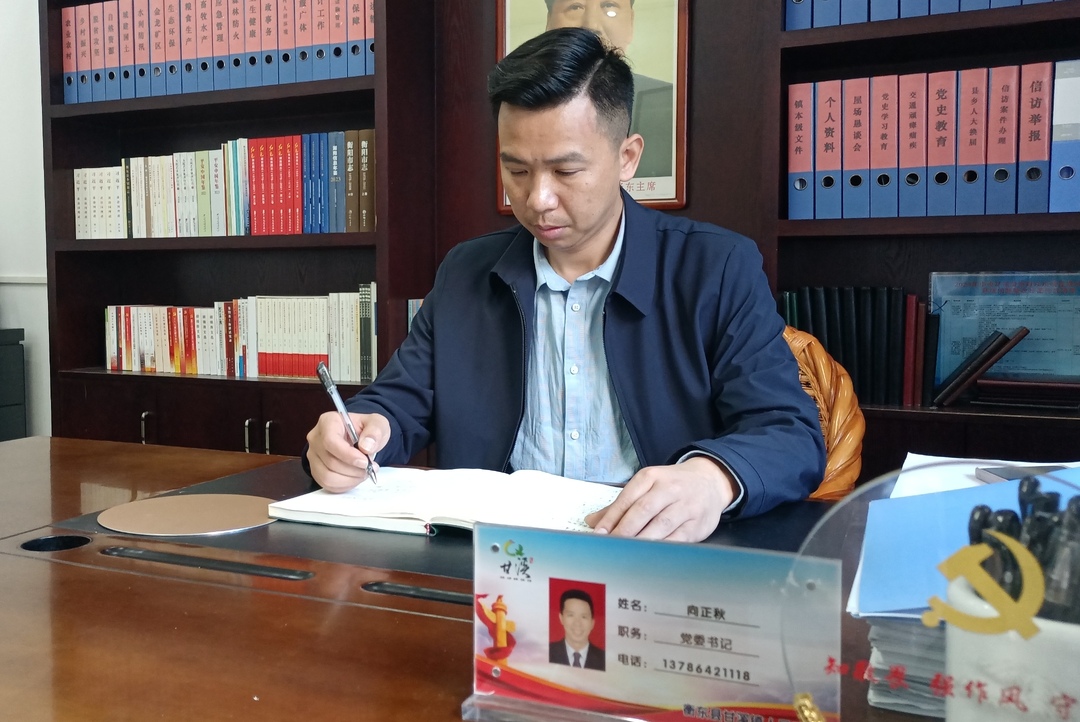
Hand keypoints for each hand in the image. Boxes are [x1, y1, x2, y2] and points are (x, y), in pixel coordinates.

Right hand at [305, 411, 389, 492]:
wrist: (361, 438)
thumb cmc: (366, 430)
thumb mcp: (377, 423)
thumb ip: (375, 431)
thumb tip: (366, 446)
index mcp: (328, 422)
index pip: (330, 441)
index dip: (348, 455)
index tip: (365, 461)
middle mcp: (316, 438)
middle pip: (330, 461)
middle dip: (353, 469)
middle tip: (370, 468)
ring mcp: (313, 455)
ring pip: (327, 476)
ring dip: (350, 479)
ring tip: (364, 473)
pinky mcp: (316, 470)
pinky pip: (327, 484)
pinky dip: (344, 485)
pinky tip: (355, 478)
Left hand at [584, 456, 736, 541]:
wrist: (710, 480)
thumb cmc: (672, 485)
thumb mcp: (647, 485)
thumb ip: (620, 505)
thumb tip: (592, 521)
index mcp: (651, 477)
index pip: (627, 498)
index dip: (611, 518)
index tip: (598, 533)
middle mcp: (669, 489)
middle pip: (643, 511)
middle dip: (624, 531)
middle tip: (609, 545)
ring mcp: (685, 506)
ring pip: (660, 525)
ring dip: (642, 540)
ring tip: (626, 552)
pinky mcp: (697, 524)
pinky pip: (677, 538)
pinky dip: (662, 547)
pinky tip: (650, 555)